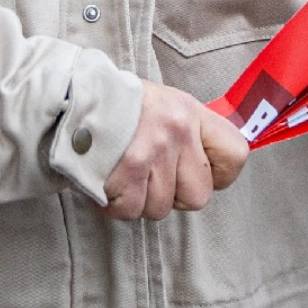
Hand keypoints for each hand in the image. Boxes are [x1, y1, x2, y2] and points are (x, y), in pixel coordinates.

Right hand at [103, 82, 248, 220]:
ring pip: (161, 208)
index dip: (218, 175)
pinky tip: (110, 182)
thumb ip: (189, 134)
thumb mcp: (165, 105)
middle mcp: (177, 131)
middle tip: (149, 176)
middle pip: (197, 196)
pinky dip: (117, 204)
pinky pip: (132, 210)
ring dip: (140, 200)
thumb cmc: (120, 106)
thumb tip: (207, 169)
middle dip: (172, 196)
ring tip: (125, 173)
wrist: (72, 97)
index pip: (235, 155)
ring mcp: (153, 151)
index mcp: (190, 113)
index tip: (196, 173)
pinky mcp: (127, 171)